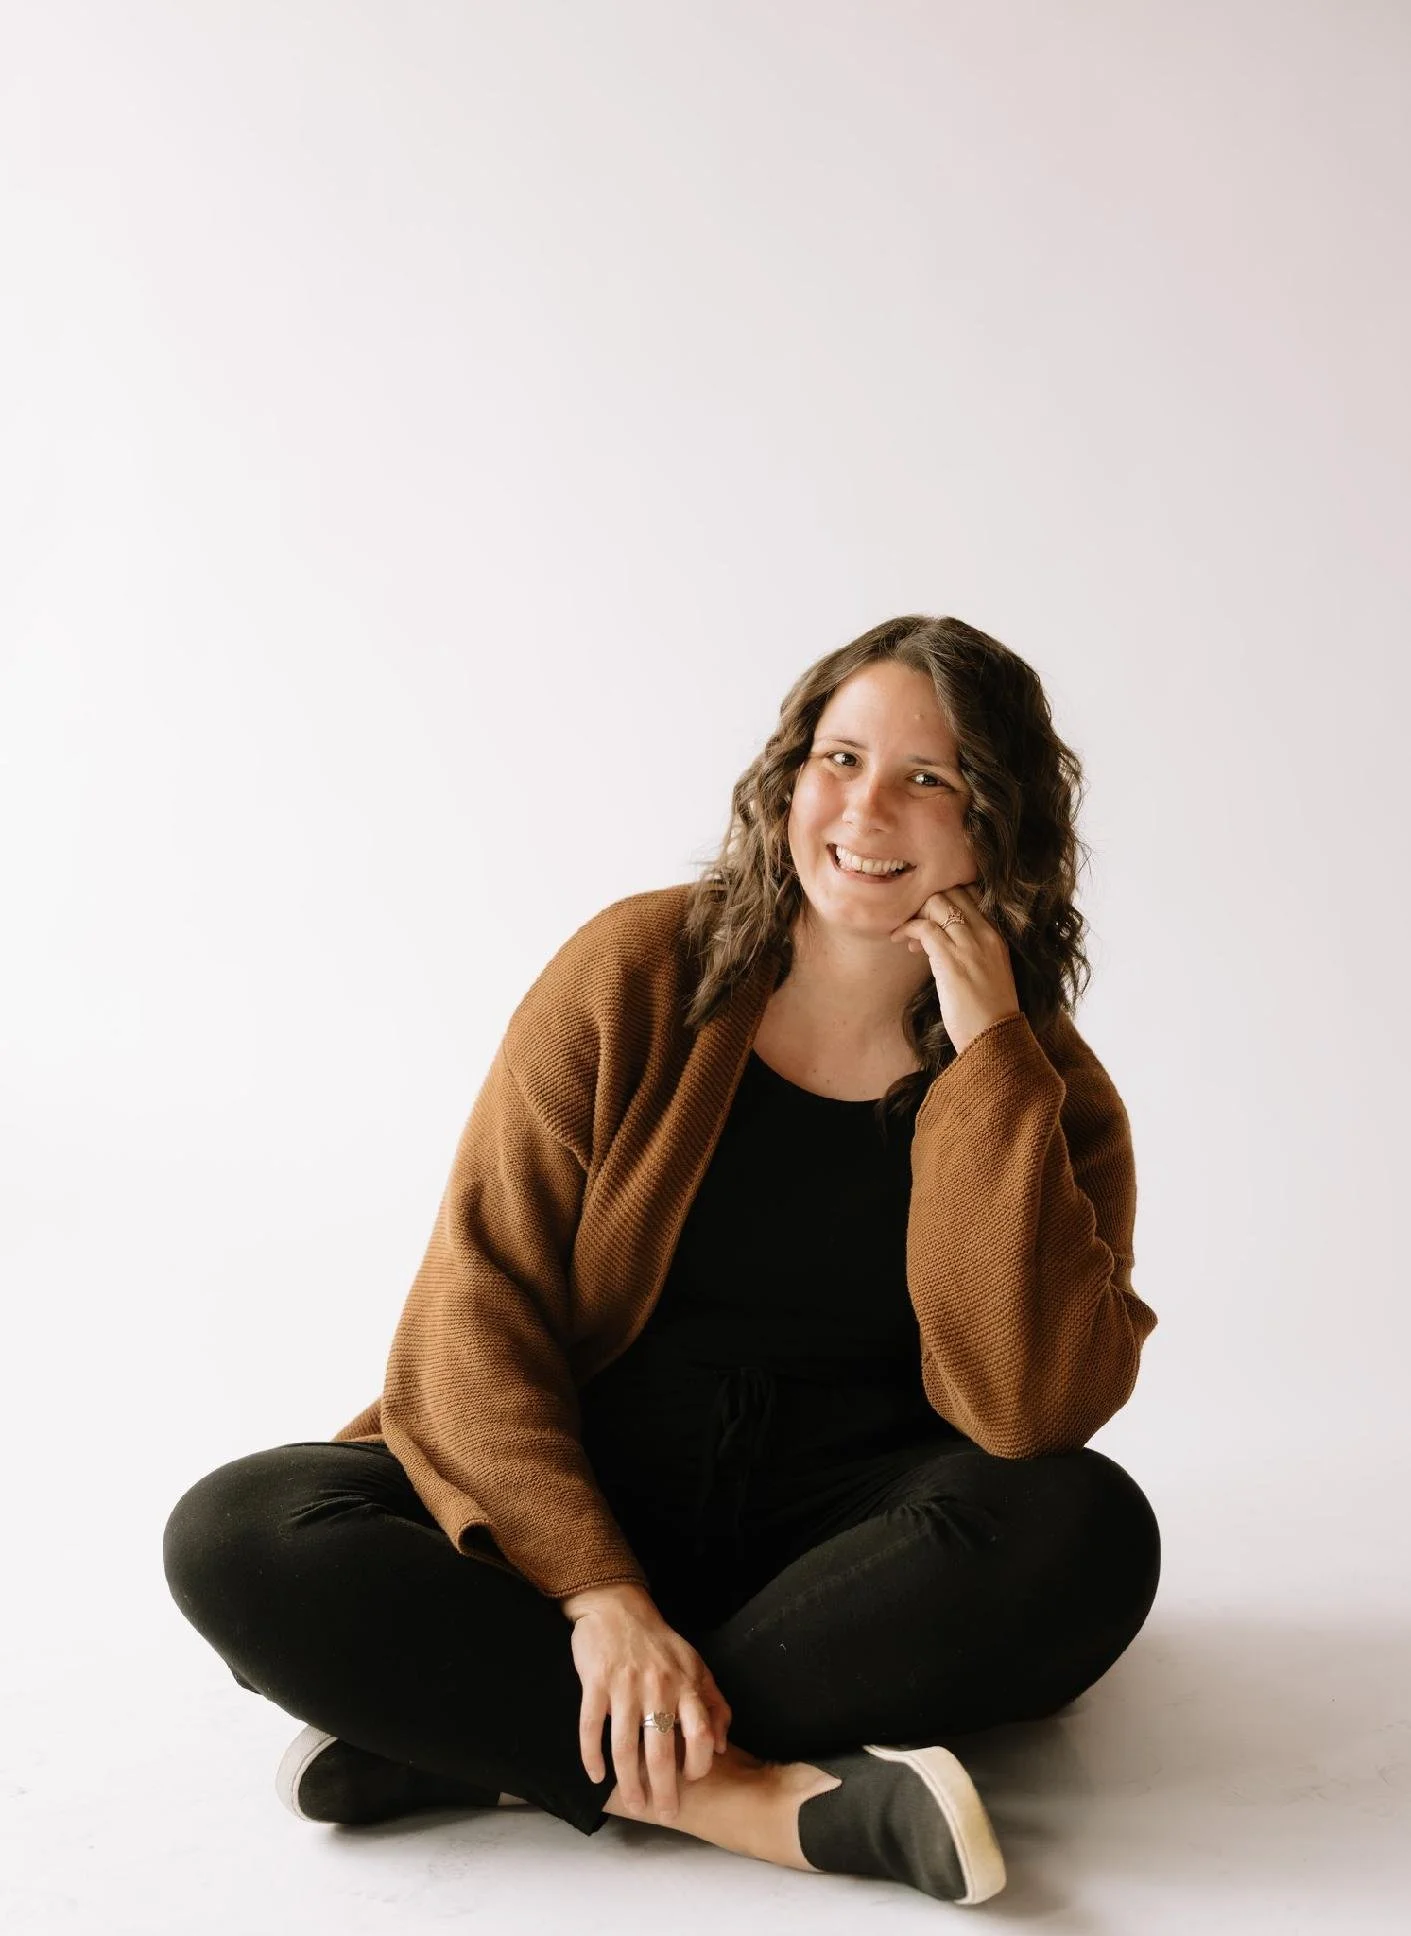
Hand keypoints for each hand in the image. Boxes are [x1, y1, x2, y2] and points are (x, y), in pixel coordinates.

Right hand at [566, 1590, 732, 1818]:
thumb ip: (714, 1704)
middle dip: (664, 1789)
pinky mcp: (596, 1683)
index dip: (698, 1763)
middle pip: (662, 1750)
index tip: (692, 1782)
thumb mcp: (696, 1666)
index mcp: (685, 1684)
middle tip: (665, 1815)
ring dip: (629, 1782)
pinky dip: (592, 1755)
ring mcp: (625, 1686)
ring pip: (626, 1746)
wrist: (618, 1607)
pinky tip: (596, 1776)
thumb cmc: (660, 1643)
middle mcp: (658, 1688)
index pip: (700, 1734)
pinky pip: (591, 1727)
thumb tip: (719, 1747)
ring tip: (634, 1805)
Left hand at [889, 881, 1020, 1055]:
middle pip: (953, 892)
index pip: (971, 895)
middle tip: (914, 924)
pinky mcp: (951, 959)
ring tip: (904, 935)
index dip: (946, 900)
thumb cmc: (987, 1014)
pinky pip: (924, 928)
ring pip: (938, 904)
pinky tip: (899, 940)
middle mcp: (987, 935)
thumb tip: (939, 943)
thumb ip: (970, 952)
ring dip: (916, 915)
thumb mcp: (986, 973)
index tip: (931, 918)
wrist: (994, 1038)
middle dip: (928, 903)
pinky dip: (908, 928)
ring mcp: (970, 945)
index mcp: (997, 936)